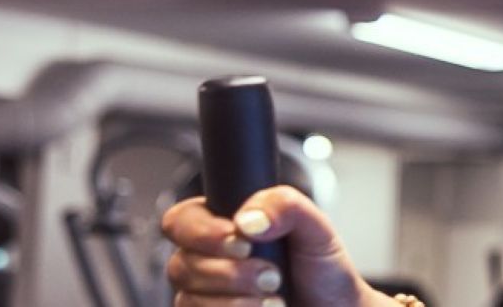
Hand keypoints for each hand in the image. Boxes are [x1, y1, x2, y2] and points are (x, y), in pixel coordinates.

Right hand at [160, 185, 397, 305]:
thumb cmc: (321, 270)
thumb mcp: (315, 227)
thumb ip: (285, 205)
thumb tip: (249, 219)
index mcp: (223, 225)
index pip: (180, 221)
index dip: (203, 232)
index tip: (242, 242)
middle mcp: (206, 259)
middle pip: (182, 263)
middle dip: (231, 272)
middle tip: (273, 275)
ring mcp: (204, 294)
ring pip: (188, 296)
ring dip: (236, 300)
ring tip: (275, 298)